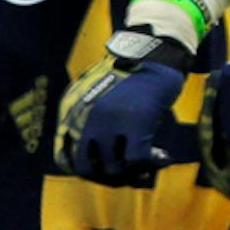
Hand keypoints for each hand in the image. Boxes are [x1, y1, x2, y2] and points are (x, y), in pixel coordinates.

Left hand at [54, 30, 192, 185]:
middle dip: (107, 178)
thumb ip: (93, 124)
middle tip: (128, 173)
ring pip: (113, 169)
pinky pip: (137, 161)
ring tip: (148, 166)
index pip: (65, 158)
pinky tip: (164, 157)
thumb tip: (104, 164)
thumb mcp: (100, 97)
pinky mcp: (136, 123)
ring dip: (132, 174)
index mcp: (73, 111)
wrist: (157, 52)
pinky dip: (151, 165)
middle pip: (87, 169)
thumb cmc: (132, 74)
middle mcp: (86, 118)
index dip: (88, 171)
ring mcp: (110, 121)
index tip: (107, 170)